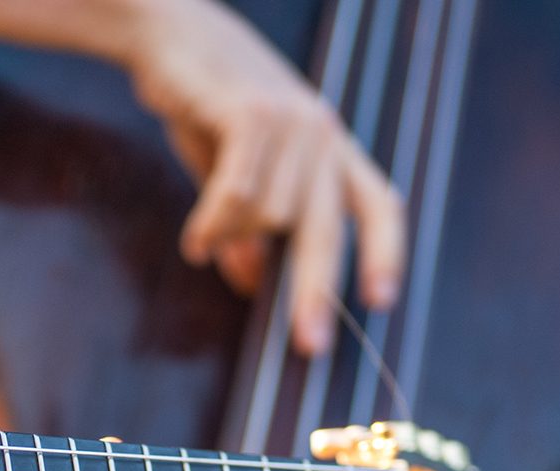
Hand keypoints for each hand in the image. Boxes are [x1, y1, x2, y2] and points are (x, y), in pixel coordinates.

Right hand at [125, 0, 404, 353]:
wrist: (174, 35)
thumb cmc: (209, 109)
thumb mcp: (235, 175)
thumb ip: (248, 228)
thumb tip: (251, 281)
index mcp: (332, 150)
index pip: (378, 205)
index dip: (385, 253)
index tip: (381, 301)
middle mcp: (323, 134)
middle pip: (326, 230)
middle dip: (315, 293)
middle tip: (307, 345)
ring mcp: (293, 121)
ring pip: (268, 218)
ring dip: (229, 239)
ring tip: (202, 239)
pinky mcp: (254, 113)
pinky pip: (238, 196)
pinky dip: (213, 226)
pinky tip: (195, 240)